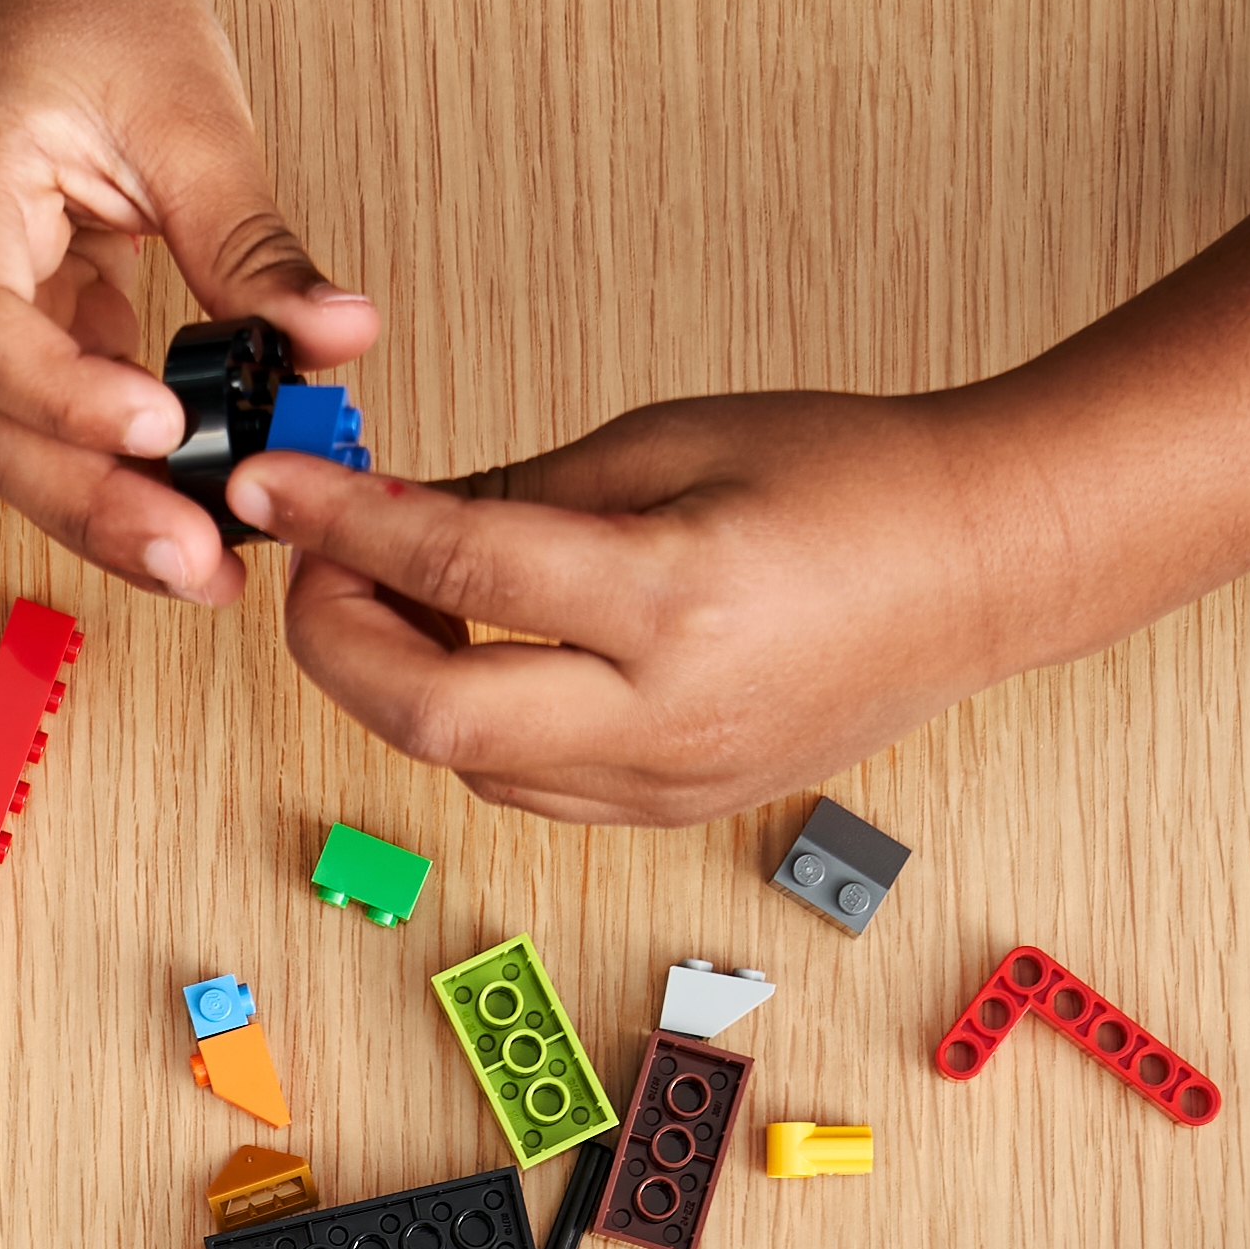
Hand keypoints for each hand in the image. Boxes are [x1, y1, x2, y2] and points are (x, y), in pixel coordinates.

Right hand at [0, 0, 378, 602]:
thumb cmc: (87, 1)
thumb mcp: (187, 112)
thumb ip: (252, 243)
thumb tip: (338, 340)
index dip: (59, 393)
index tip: (158, 427)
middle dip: (90, 504)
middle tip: (199, 563)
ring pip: (13, 445)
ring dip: (106, 511)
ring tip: (209, 569)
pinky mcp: (15, 327)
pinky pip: (54, 422)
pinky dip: (120, 470)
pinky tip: (199, 510)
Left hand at [245, 391, 1045, 825]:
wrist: (975, 569)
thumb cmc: (848, 479)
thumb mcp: (670, 439)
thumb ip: (517, 489)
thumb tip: (383, 510)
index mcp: (674, 599)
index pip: (458, 564)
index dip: (342, 523)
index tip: (274, 485)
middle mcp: (668, 716)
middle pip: (434, 717)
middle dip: (340, 642)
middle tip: (317, 562)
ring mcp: (673, 782)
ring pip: (470, 766)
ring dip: (397, 687)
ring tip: (389, 591)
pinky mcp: (675, 809)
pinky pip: (529, 784)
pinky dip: (468, 723)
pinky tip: (464, 650)